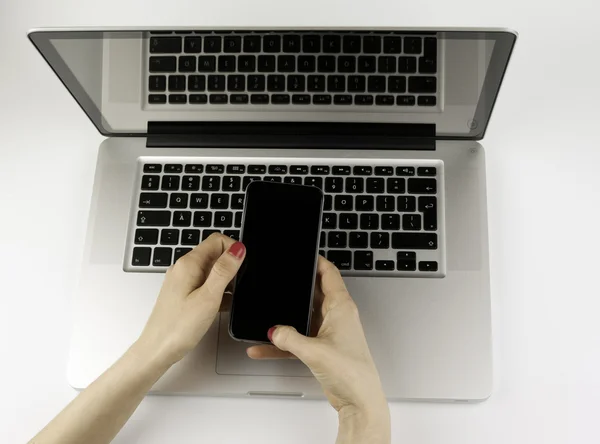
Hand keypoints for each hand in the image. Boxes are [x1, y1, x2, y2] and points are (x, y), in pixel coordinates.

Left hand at [137, 233, 245, 366]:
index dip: (233, 250)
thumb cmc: (178, 328)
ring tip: (223, 301)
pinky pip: (205, 284)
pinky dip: (216, 292)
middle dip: (230, 267)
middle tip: (232, 288)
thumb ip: (224, 270)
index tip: (241, 268)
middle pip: (215, 253)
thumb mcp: (208, 297)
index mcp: (189, 263)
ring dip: (223, 281)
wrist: (157, 350)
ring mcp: (183, 281)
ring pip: (211, 270)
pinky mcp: (184, 293)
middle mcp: (184, 268)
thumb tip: (238, 248)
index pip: (217, 240)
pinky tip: (218, 307)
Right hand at [247, 257, 389, 440]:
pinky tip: (265, 347)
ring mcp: (330, 332)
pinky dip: (284, 343)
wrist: (359, 401)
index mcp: (341, 307)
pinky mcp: (323, 348)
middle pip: (314, 293)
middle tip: (280, 280)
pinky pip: (299, 339)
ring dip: (288, 318)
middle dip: (296, 288)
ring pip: (304, 316)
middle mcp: (337, 316)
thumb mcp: (314, 351)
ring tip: (268, 313)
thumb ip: (289, 338)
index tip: (304, 253)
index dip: (316, 261)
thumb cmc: (351, 373)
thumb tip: (274, 329)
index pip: (329, 274)